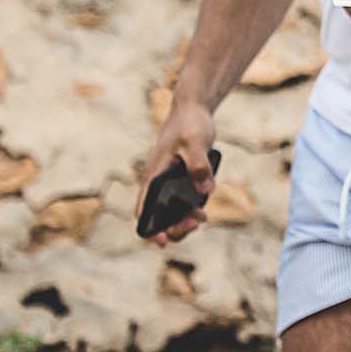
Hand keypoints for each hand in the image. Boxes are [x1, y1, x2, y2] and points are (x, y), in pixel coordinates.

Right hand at [138, 99, 216, 245]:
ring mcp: (170, 182)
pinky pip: (183, 202)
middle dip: (176, 227)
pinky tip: (201, 209)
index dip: (150, 228)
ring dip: (184, 220)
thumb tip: (205, 189)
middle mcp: (158, 182)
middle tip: (196, 221)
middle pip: (159, 216)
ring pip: (172, 212)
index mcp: (154, 176)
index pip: (144, 209)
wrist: (194, 110)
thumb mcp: (195, 142)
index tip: (163, 240)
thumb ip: (199, 165)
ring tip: (202, 217)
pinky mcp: (183, 179)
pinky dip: (190, 210)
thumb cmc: (190, 124)